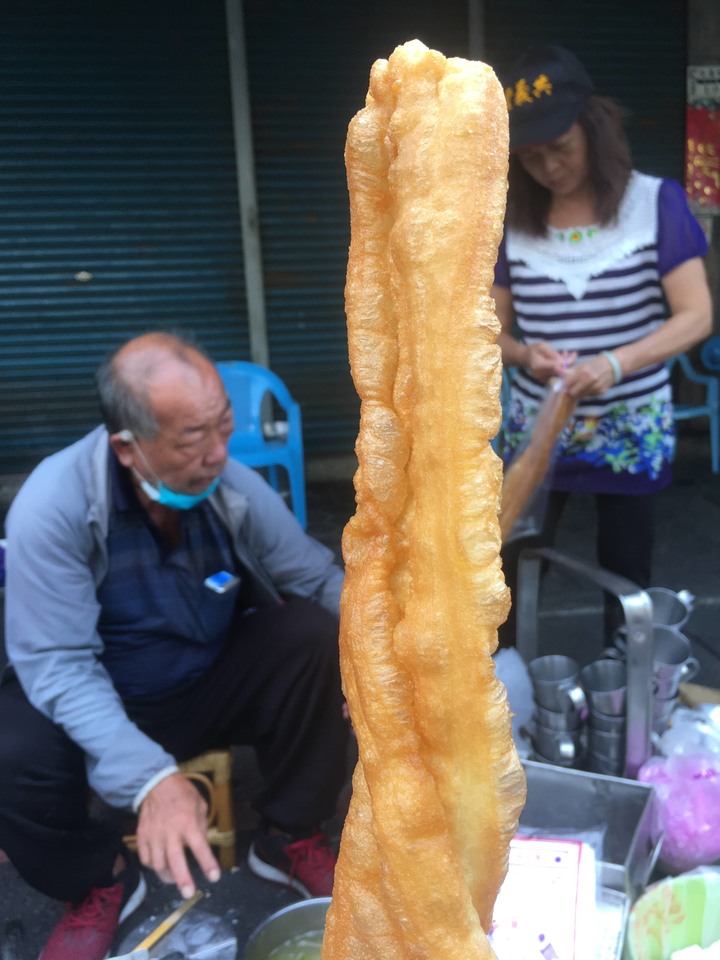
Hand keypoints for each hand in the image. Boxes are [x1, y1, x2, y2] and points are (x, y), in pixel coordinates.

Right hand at [136, 772, 220, 897]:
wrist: (155, 784)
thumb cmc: (182, 794)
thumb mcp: (200, 804)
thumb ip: (202, 825)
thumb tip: (201, 844)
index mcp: (187, 823)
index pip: (200, 847)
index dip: (208, 863)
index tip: (214, 877)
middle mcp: (170, 832)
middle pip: (175, 861)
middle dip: (182, 880)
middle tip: (188, 893)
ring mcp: (153, 836)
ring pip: (157, 864)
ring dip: (167, 875)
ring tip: (174, 879)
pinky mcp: (141, 837)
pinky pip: (145, 859)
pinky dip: (152, 866)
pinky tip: (159, 865)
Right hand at [526, 343, 574, 382]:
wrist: (525, 357)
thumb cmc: (534, 349)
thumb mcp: (543, 346)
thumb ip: (553, 354)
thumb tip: (564, 362)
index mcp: (538, 365)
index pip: (556, 366)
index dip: (567, 362)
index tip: (574, 354)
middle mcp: (540, 374)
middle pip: (560, 371)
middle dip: (569, 362)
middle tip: (574, 354)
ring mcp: (542, 379)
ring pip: (560, 373)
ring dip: (566, 364)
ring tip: (568, 354)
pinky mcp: (546, 380)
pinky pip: (558, 374)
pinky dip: (562, 367)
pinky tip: (563, 359)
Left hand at [562, 353, 616, 398]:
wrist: (613, 366)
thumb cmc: (594, 365)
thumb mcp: (582, 365)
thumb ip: (569, 371)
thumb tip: (556, 370)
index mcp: (583, 371)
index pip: (567, 383)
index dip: (565, 384)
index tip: (566, 383)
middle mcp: (590, 380)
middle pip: (573, 393)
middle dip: (571, 390)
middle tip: (573, 386)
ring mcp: (596, 387)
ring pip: (580, 395)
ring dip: (579, 392)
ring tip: (582, 385)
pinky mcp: (601, 392)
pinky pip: (588, 395)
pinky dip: (587, 392)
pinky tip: (590, 386)